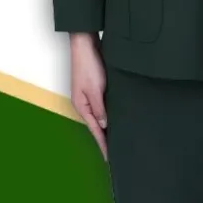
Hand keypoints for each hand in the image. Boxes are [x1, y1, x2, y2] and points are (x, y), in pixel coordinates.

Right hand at [69, 32, 108, 160]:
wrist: (85, 44)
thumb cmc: (88, 64)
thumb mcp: (95, 89)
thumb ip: (100, 108)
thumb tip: (104, 124)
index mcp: (82, 106)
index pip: (96, 131)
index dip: (103, 144)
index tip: (110, 158)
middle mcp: (85, 103)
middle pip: (98, 126)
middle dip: (106, 138)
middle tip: (118, 153)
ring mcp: (90, 96)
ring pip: (102, 116)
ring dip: (109, 126)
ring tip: (120, 139)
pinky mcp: (95, 88)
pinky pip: (104, 106)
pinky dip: (109, 114)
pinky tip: (117, 117)